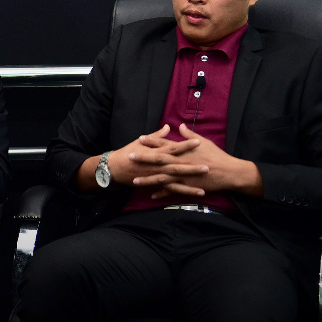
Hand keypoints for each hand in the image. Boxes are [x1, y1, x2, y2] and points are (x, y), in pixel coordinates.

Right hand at [79, 124, 201, 191]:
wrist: (115, 168)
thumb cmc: (128, 153)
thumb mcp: (141, 142)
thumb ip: (157, 136)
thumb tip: (168, 127)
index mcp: (155, 153)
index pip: (173, 148)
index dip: (185, 145)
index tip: (198, 141)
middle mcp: (157, 165)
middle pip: (178, 166)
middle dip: (192, 167)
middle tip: (207, 166)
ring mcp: (157, 176)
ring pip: (176, 180)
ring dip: (190, 183)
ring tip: (204, 185)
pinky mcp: (155, 184)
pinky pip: (171, 189)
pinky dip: (183, 192)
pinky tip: (196, 194)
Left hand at [131, 124, 261, 198]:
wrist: (228, 172)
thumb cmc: (216, 155)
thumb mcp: (203, 142)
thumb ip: (189, 135)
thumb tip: (179, 125)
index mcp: (183, 151)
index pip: (164, 144)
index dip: (151, 141)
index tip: (139, 138)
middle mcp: (180, 162)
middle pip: (158, 159)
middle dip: (143, 158)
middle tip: (130, 157)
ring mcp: (182, 175)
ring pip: (161, 177)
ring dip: (147, 179)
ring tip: (134, 181)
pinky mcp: (187, 186)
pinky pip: (171, 191)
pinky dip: (162, 193)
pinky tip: (151, 196)